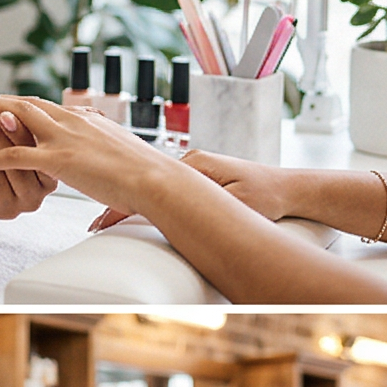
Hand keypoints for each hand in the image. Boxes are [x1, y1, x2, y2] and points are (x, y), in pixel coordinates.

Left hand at [0, 93, 174, 216]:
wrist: (157, 179)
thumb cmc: (146, 170)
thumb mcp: (121, 146)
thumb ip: (105, 138)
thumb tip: (102, 136)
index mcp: (85, 119)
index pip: (43, 104)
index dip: (17, 101)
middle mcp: (71, 121)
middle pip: (24, 103)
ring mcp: (63, 139)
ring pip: (14, 120)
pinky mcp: (59, 160)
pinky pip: (13, 157)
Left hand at [0, 101, 56, 219]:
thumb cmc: (9, 158)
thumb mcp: (27, 146)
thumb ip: (30, 132)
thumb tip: (43, 100)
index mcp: (50, 184)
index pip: (35, 156)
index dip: (19, 133)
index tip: (6, 112)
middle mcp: (32, 200)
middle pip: (12, 163)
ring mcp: (8, 209)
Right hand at [88, 149, 292, 231]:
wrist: (289, 189)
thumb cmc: (267, 197)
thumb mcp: (237, 205)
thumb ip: (207, 207)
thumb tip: (179, 212)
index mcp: (195, 165)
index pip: (147, 183)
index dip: (122, 204)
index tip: (102, 220)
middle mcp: (191, 162)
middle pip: (144, 181)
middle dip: (120, 200)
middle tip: (96, 224)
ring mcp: (194, 168)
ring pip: (153, 184)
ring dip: (134, 198)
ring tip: (108, 217)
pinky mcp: (200, 176)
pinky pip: (166, 186)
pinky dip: (150, 197)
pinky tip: (137, 207)